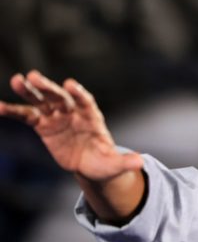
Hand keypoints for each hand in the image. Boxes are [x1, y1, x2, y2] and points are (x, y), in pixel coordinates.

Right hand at [0, 70, 142, 180]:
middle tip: (35, 76)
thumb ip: (125, 162)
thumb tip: (141, 163)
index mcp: (92, 118)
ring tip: (17, 80)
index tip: (70, 84)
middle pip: (61, 97)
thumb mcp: (115, 165)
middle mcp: (74, 113)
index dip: (79, 94)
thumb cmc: (105, 162)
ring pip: (42, 101)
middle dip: (50, 88)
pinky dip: (13, 111)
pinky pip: (26, 116)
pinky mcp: (43, 125)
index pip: (86, 102)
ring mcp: (57, 117)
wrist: (90, 164)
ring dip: (30, 91)